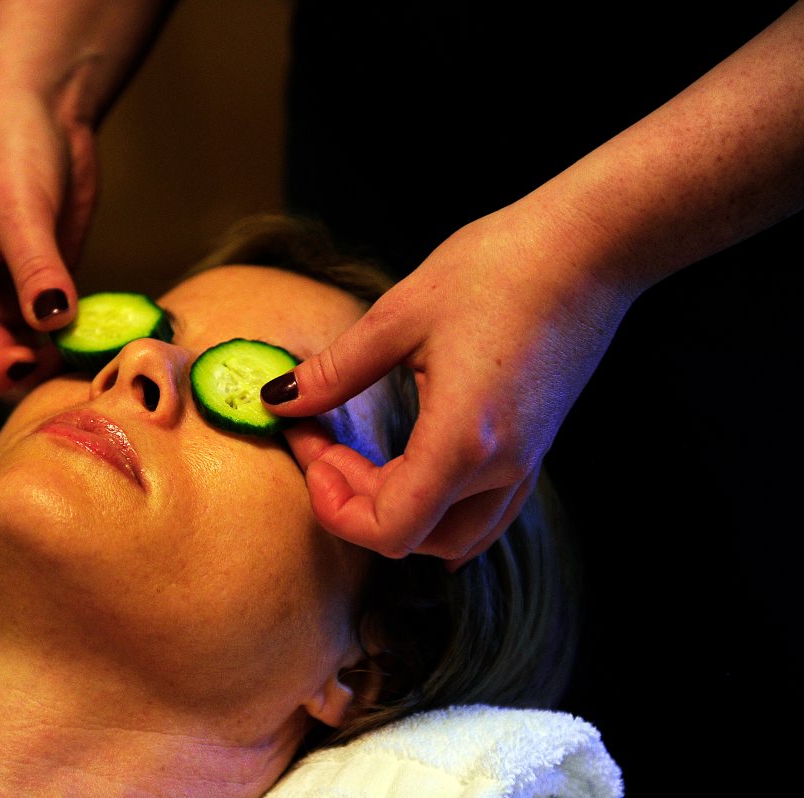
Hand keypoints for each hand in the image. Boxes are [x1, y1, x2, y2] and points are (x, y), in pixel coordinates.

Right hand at [0, 87, 96, 396]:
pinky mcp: (42, 289)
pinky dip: (74, 341)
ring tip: (89, 349)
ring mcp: (4, 297)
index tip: (27, 359)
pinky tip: (100, 334)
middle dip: (24, 372)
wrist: (45, 110)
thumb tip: (55, 323)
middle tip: (68, 359)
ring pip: (25, 357)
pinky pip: (55, 334)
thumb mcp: (19, 210)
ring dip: (54, 362)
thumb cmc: (7, 147)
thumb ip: (36, 271)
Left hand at [265, 207, 632, 563]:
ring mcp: (526, 462)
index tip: (310, 449)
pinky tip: (407, 473)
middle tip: (319, 437)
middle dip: (352, 499)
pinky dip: (436, 509)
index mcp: (463, 441)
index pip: (390, 530)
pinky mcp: (536, 447)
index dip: (333, 506)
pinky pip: (484, 512)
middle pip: (414, 536)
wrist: (593, 245)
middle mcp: (501, 467)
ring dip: (395, 510)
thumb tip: (279, 400)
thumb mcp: (399, 316)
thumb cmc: (499, 267)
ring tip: (360, 455)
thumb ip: (335, 371)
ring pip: (452, 535)